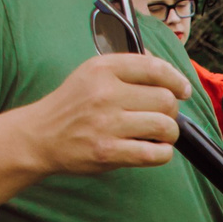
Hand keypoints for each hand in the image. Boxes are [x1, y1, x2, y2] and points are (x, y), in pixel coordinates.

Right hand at [23, 52, 189, 175]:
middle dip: (171, 110)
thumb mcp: (91, 72)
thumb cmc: (71, 105)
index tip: (182, 90)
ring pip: (165, 126)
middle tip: (162, 116)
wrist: (39, 136)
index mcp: (103, 69)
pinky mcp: (108, 152)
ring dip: (169, 133)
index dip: (177, 80)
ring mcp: (107, 124)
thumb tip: (167, 73)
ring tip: (159, 134)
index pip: (155, 68)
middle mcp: (105, 93)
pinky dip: (162, 153)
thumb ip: (127, 68)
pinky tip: (154, 149)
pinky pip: (155, 153)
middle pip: (165, 99)